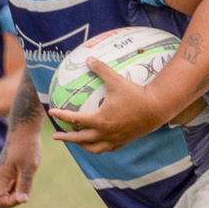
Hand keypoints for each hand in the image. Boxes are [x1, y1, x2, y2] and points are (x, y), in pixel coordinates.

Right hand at [0, 131, 39, 207]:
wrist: (24, 129)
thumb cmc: (27, 146)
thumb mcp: (28, 167)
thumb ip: (24, 185)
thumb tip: (23, 201)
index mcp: (1, 176)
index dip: (9, 202)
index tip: (22, 194)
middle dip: (12, 200)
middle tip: (25, 189)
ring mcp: (3, 173)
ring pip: (5, 191)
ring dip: (16, 192)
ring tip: (26, 181)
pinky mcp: (8, 170)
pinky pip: (10, 184)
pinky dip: (18, 186)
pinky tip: (26, 176)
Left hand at [48, 59, 172, 154]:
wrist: (157, 108)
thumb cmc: (136, 94)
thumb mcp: (116, 80)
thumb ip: (101, 69)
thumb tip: (89, 59)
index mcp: (100, 120)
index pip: (74, 120)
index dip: (61, 116)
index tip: (51, 112)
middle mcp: (105, 133)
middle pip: (80, 139)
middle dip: (66, 138)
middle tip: (56, 136)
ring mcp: (115, 139)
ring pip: (93, 148)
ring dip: (82, 145)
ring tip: (76, 142)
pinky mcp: (124, 141)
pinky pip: (108, 148)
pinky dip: (99, 147)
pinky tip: (97, 143)